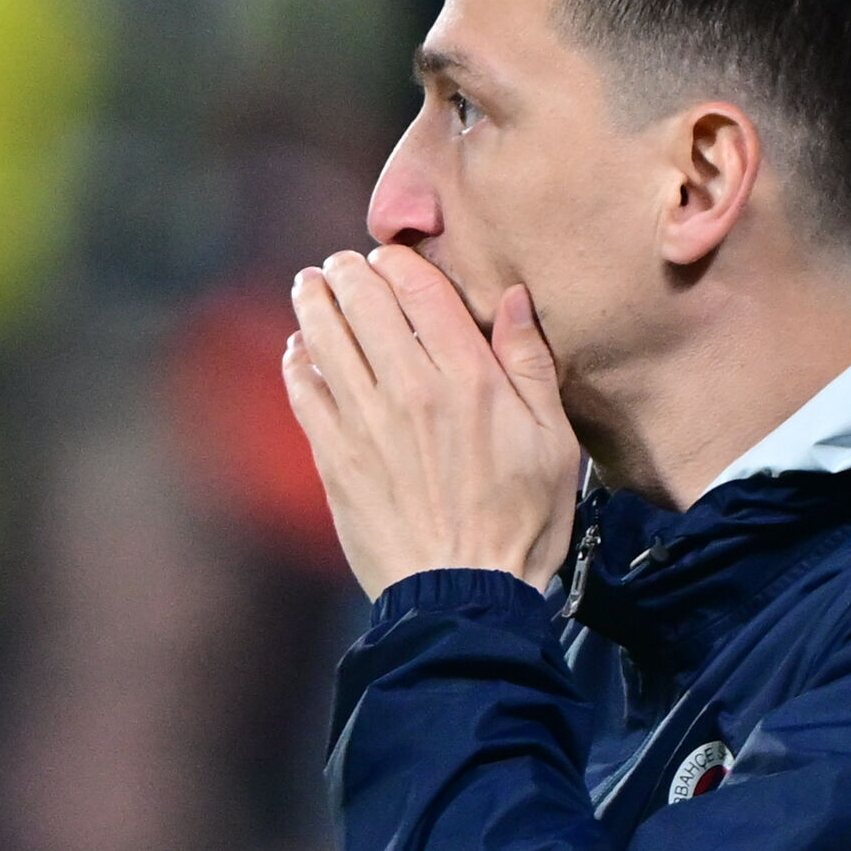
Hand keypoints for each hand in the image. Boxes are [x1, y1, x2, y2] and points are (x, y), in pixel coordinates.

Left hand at [282, 246, 581, 598]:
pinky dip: (296, 364)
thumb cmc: (521, 522)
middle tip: (340, 264)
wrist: (463, 594)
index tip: (389, 256)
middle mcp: (410, 390)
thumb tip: (514, 299)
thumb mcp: (554, 441)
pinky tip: (297, 351)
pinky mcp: (333, 458)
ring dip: (313, 305)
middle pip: (365, 305)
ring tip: (310, 286)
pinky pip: (304, 394)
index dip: (399, 263)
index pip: (422, 291)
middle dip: (348, 273)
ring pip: (325, 340)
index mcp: (469, 379)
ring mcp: (364, 423)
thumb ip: (531, 364)